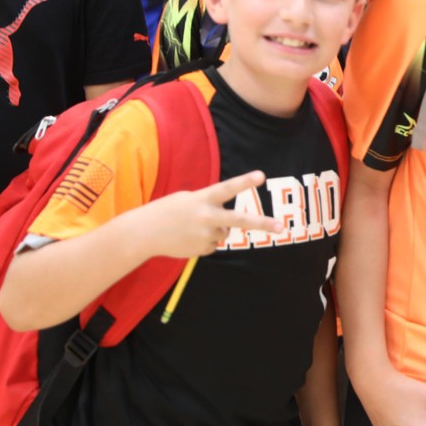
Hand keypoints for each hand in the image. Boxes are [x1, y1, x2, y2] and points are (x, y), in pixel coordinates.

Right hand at [139, 171, 282, 257]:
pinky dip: (205, 241)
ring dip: (215, 229)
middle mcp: (206, 217)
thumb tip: (230, 227)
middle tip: (282, 227)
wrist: (142, 233)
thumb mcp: (188, 199)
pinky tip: (188, 237)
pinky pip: (214, 244)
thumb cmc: (167, 211)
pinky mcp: (202, 249)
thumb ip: (211, 206)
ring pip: (225, 233)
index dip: (245, 182)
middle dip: (262, 224)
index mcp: (202, 199)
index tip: (261, 176)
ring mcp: (205, 235)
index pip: (227, 188)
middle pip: (240, 221)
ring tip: (191, 226)